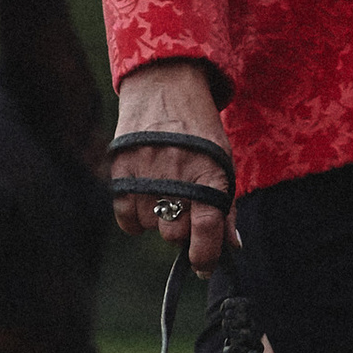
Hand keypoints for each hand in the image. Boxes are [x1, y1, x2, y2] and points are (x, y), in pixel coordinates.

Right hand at [110, 60, 235, 276]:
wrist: (165, 86)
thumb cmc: (199, 129)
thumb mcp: (222, 161)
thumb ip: (226, 206)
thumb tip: (232, 247)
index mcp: (208, 175)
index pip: (207, 230)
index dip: (205, 256)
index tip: (203, 267)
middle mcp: (176, 177)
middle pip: (175, 235)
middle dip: (182, 229)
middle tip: (184, 207)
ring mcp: (145, 175)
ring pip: (150, 227)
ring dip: (158, 219)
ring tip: (164, 190)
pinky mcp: (121, 171)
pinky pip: (126, 219)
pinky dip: (134, 218)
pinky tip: (144, 198)